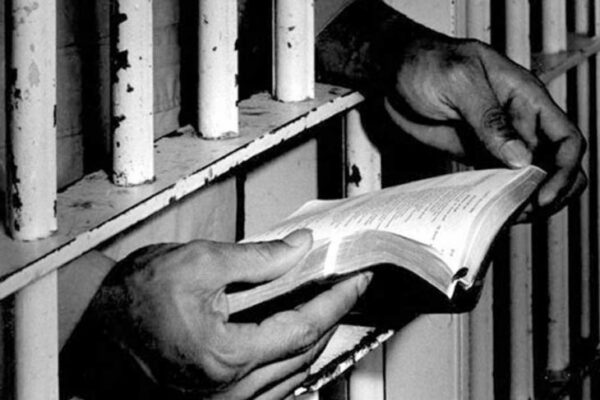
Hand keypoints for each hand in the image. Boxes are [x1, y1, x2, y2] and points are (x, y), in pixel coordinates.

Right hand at [83, 230, 370, 398]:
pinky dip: (290, 361)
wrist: (93, 325)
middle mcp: (227, 391)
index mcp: (226, 356)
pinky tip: (294, 340)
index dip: (336, 299)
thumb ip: (259, 257)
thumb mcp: (200, 262)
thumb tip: (300, 247)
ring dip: (314, 341)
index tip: (357, 280)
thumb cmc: (133, 297)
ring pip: (291, 376)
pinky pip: (270, 388)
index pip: (304, 326)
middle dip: (332, 319)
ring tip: (326, 308)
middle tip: (347, 290)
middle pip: (304, 355)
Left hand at [383, 36, 585, 214]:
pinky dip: (496, 198)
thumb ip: (489, 119)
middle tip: (521, 213)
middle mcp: (518, 122)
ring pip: (527, 178)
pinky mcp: (475, 153)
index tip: (542, 195)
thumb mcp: (460, 82)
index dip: (564, 170)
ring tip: (503, 217)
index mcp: (526, 97)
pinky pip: (496, 180)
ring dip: (521, 200)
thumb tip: (520, 157)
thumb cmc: (427, 63)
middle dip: (546, 193)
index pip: (566, 139)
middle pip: (553, 165)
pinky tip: (486, 212)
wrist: (394, 71)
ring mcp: (496, 140)